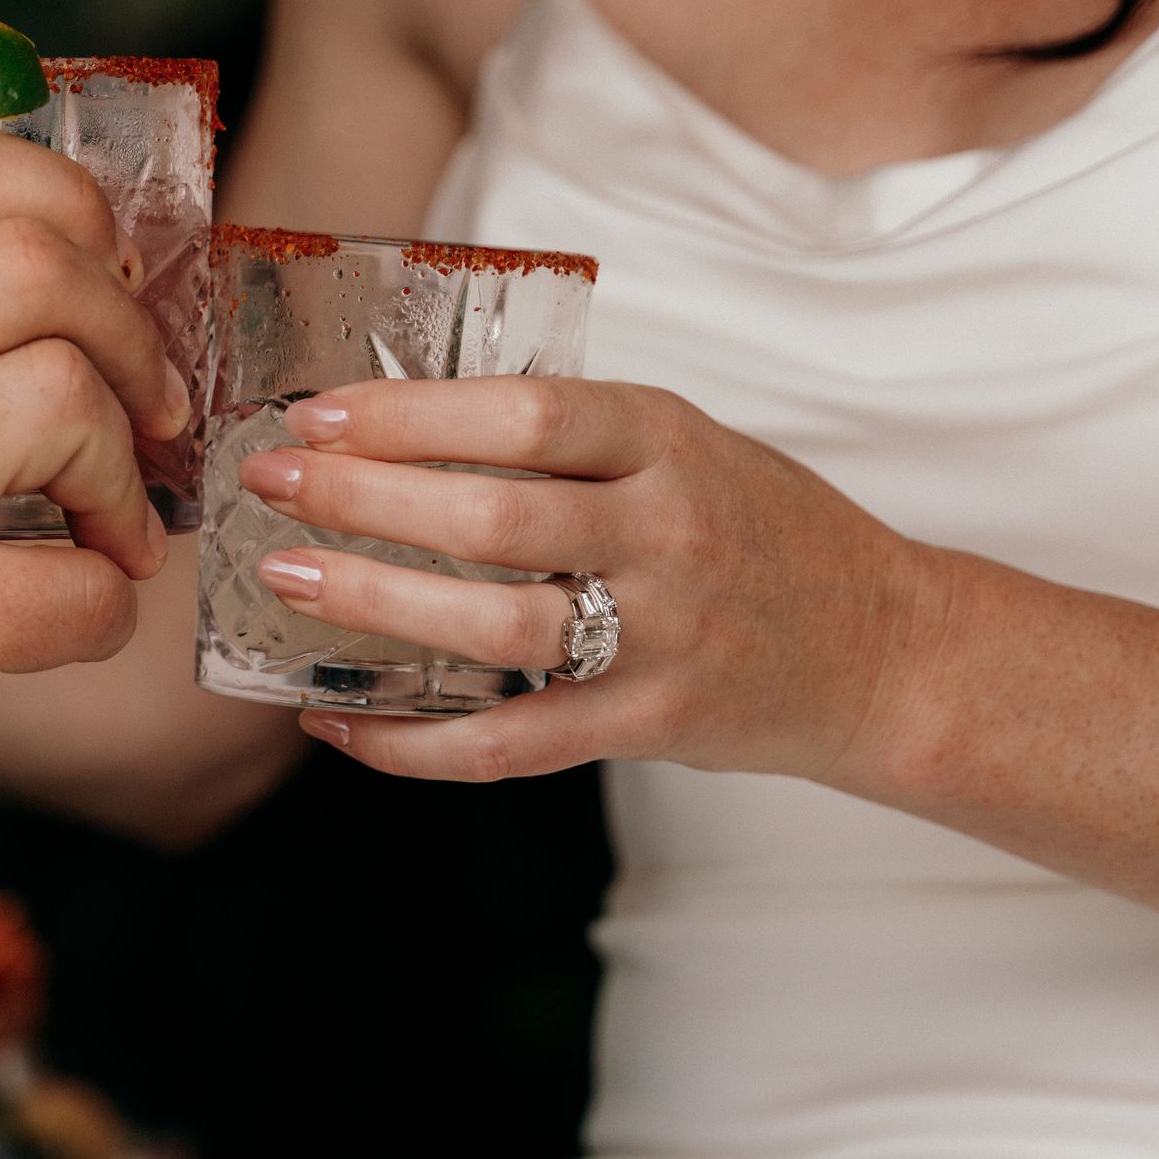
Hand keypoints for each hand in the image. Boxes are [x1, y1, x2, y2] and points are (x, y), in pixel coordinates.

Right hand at [0, 123, 188, 897]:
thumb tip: (48, 300)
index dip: (57, 197)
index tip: (98, 269)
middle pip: (33, 267)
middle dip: (132, 337)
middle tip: (146, 409)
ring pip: (64, 400)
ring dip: (126, 474)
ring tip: (109, 529)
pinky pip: (78, 588)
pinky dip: (106, 608)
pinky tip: (69, 619)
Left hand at [237, 375, 931, 787]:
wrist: (886, 649)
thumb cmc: (762, 532)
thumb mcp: (687, 445)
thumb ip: (572, 438)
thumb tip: (398, 424)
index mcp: (671, 441)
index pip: (527, 415)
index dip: (411, 413)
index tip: (317, 414)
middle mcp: (670, 533)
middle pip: (496, 515)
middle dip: (366, 497)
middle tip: (271, 485)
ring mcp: (665, 637)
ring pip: (499, 626)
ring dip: (379, 604)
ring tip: (289, 580)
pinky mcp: (653, 727)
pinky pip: (514, 744)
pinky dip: (415, 742)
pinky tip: (338, 720)